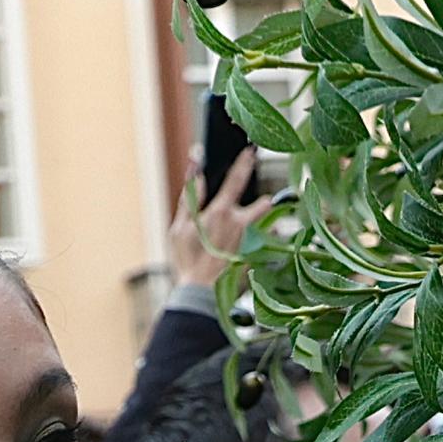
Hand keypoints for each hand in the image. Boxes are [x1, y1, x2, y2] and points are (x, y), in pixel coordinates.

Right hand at [169, 146, 275, 292]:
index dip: (244, 163)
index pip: (236, 180)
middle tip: (262, 186)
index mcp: (220, 212)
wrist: (199, 291)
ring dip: (260, 222)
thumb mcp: (179, 227)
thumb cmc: (186, 259)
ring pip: (258, 224)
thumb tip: (198, 176)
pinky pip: (259, 244)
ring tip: (262, 221)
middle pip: (257, 204)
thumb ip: (190, 199)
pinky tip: (259, 247)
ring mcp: (247, 240)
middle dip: (259, 196)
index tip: (251, 151)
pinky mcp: (251, 255)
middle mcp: (239, 224)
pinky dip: (259, 242)